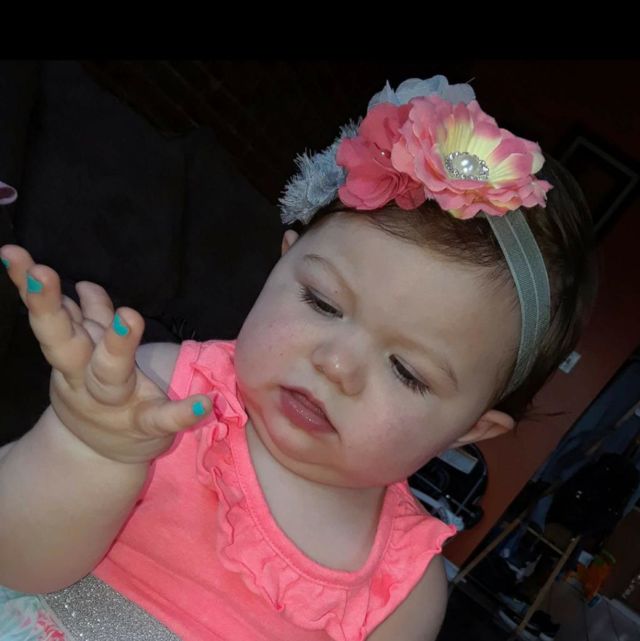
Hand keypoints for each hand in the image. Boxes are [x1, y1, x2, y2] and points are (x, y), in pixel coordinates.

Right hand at [0, 245, 210, 463]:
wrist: (98, 456)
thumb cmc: (95, 392)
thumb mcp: (87, 358)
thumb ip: (88, 321)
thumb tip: (82, 285)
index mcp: (72, 358)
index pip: (50, 321)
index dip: (38, 294)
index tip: (23, 262)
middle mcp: (85, 379)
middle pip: (64, 343)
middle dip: (50, 310)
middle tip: (42, 274)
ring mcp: (115, 403)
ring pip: (109, 373)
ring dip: (117, 345)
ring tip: (129, 316)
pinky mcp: (147, 426)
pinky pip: (164, 419)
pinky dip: (183, 413)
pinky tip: (204, 403)